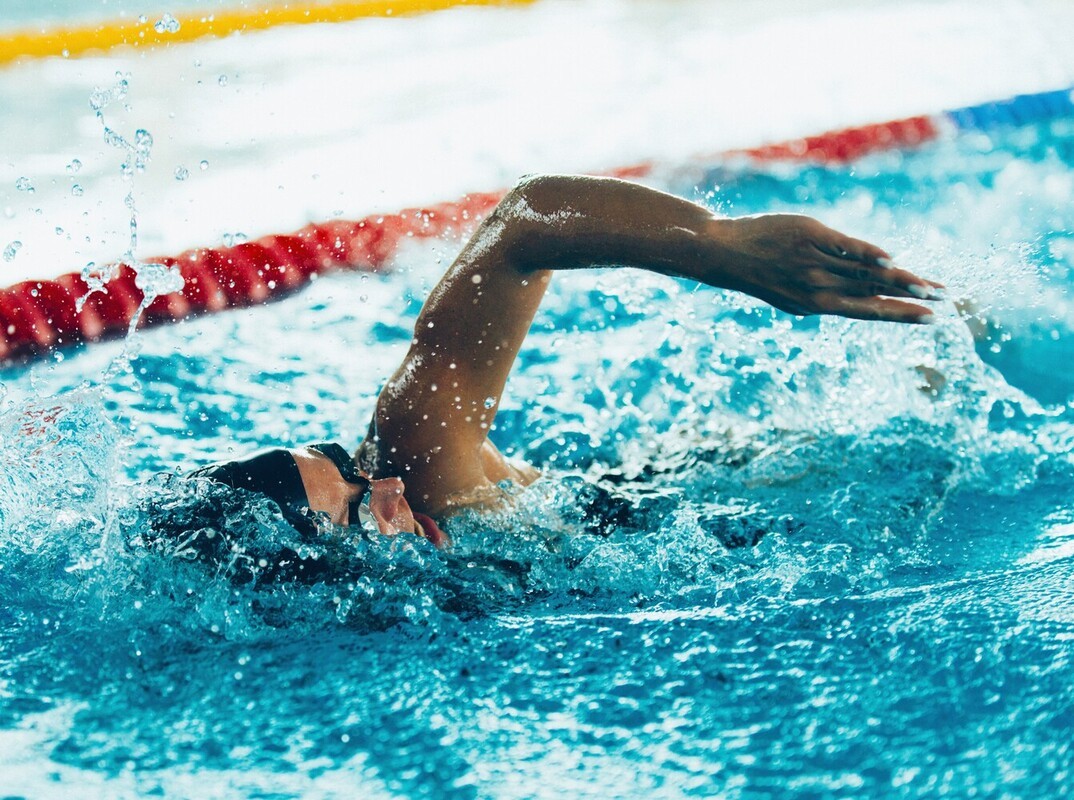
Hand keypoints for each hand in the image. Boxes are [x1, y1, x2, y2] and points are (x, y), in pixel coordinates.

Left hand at [708, 214, 943, 322]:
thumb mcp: (794, 292)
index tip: (929, 319)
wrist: (726, 253)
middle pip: (875, 293)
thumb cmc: (763, 271)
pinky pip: (846, 249)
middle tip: (944, 302)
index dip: (900, 315)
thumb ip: (829, 294)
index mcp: (816, 305)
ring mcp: (815, 264)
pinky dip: (869, 255)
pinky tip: (892, 261)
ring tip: (930, 285)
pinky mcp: (811, 238)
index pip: (867, 311)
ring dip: (901, 280)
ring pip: (865, 274)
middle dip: (912, 298)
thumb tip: (866, 292)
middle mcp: (818, 288)